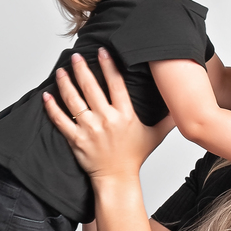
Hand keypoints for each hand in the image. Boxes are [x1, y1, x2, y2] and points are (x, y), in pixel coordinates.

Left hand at [42, 50, 172, 181]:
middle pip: (91, 88)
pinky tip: (47, 95)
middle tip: (75, 55)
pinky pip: (61, 121)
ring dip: (65, 83)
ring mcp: (90, 129)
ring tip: (61, 71)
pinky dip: (52, 108)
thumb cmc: (134, 157)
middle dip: (82, 69)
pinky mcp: (76, 140)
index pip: (116, 84)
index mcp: (125, 115)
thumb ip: (168, 120)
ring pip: (74, 101)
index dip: (108, 65)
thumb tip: (184, 109)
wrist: (117, 179)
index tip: (101, 51)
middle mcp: (107, 120)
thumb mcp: (154, 136)